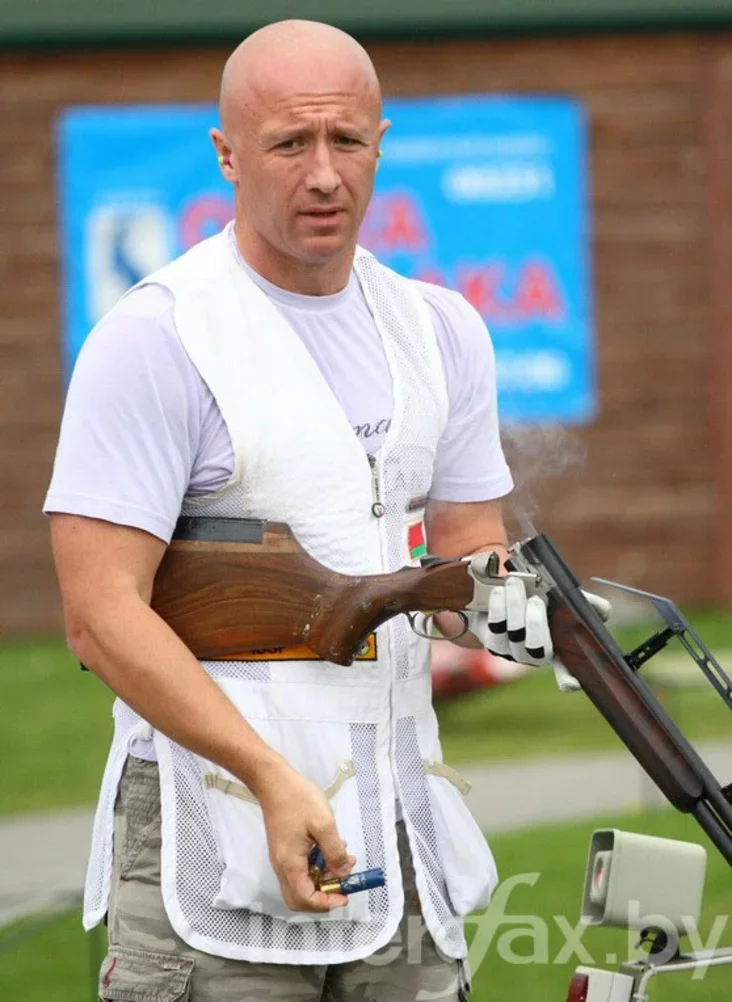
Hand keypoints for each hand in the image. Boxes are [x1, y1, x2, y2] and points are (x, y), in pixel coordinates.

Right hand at [256, 762, 355, 912]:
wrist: (274, 782)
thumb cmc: (298, 800)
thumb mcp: (323, 823)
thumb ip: (335, 851)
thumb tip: (344, 873)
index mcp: (290, 864)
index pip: (304, 899)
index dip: (325, 904)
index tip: (344, 896)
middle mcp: (282, 867)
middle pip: (299, 898)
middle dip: (323, 897)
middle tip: (343, 884)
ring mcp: (282, 859)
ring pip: (301, 884)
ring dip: (323, 879)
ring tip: (344, 860)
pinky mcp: (285, 850)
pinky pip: (301, 869)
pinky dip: (317, 867)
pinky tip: (331, 850)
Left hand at [466, 575, 611, 691]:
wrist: (500, 592)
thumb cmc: (538, 596)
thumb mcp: (564, 598)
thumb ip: (586, 604)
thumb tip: (605, 611)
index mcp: (556, 648)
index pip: (565, 669)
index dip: (567, 678)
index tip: (571, 684)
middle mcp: (533, 654)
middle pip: (536, 650)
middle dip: (535, 625)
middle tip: (535, 601)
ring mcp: (511, 650)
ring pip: (513, 637)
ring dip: (514, 609)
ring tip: (515, 585)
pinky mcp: (490, 640)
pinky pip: (493, 628)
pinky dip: (497, 608)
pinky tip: (500, 592)